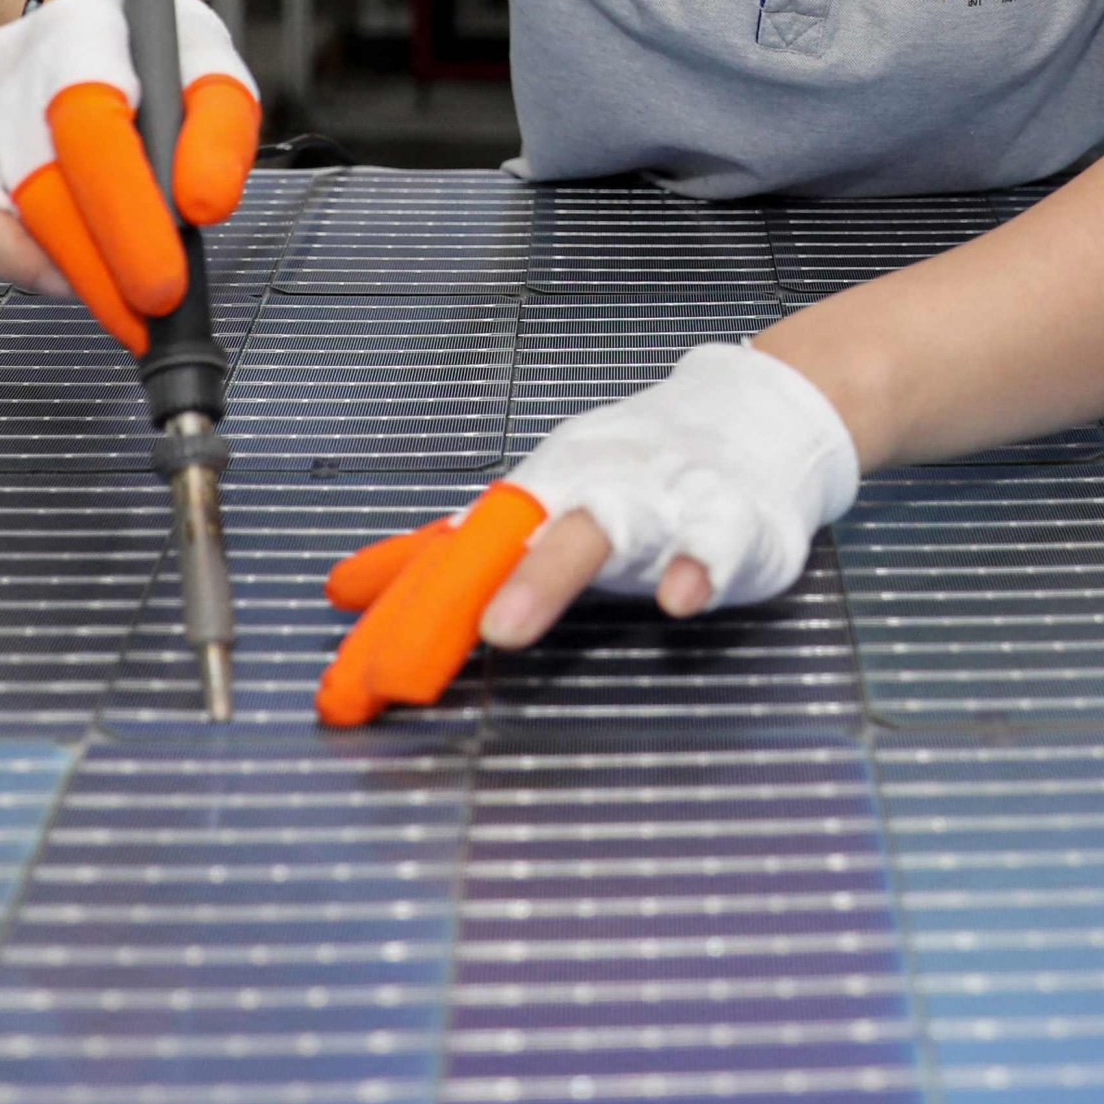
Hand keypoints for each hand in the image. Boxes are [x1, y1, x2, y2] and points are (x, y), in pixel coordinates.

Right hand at [0, 0, 257, 348]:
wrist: (70, 35)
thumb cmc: (139, 58)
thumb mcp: (202, 64)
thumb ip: (218, 128)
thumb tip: (202, 206)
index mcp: (74, 34)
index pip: (89, 127)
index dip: (125, 215)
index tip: (163, 283)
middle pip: (29, 183)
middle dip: (92, 268)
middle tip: (144, 311)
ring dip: (28, 266)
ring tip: (85, 285)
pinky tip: (33, 262)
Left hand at [312, 342, 859, 724]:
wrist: (756, 413)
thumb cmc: (637, 467)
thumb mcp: (540, 499)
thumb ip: (455, 552)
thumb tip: (346, 587)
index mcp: (538, 491)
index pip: (451, 557)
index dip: (397, 620)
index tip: (346, 690)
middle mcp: (586, 491)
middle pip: (509, 535)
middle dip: (442, 596)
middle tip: (399, 665)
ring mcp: (658, 501)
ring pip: (598, 531)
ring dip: (545, 575)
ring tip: (503, 628)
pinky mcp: (733, 518)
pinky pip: (715, 540)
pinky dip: (697, 565)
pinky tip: (679, 599)